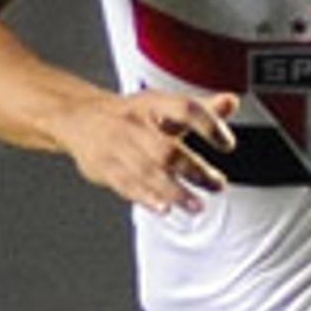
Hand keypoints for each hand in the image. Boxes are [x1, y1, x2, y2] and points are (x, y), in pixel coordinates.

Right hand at [56, 87, 238, 217]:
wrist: (79, 117)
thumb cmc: (130, 114)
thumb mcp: (163, 104)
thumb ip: (199, 108)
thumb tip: (231, 103)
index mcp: (152, 103)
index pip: (184, 109)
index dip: (208, 125)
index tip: (228, 144)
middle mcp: (133, 123)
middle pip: (166, 149)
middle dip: (194, 170)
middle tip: (217, 184)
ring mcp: (117, 147)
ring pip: (148, 172)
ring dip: (176, 192)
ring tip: (197, 205)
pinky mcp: (105, 168)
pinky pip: (127, 185)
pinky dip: (147, 198)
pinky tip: (164, 207)